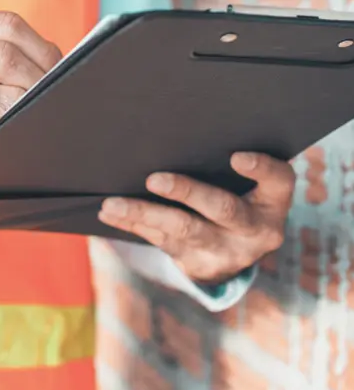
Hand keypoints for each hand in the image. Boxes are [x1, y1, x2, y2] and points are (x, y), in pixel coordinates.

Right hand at [0, 10, 61, 195]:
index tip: (58, 67)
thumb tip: (57, 63)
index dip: (42, 48)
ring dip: (28, 108)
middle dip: (40, 79)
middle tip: (53, 94)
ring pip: (6, 97)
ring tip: (33, 113)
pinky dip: (12, 132)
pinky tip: (9, 133)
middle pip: (6, 57)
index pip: (7, 24)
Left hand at [99, 152, 294, 283]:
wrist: (233, 254)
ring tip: (113, 204)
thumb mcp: (249, 186)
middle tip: (155, 179)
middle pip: (223, 209)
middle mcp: (254, 231)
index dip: (261, 169)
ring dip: (144, 214)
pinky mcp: (196, 264)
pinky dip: (133, 224)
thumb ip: (228, 162)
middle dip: (187, 193)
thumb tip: (179, 125)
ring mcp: (225, 251)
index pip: (278, 182)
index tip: (237, 156)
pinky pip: (160, 242)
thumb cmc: (239, 198)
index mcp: (273, 203)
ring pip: (183, 230)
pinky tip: (111, 213)